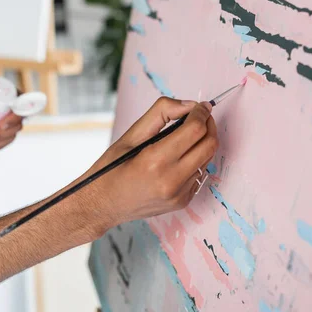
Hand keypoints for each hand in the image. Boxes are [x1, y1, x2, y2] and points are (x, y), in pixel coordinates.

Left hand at [0, 92, 22, 151]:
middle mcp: (9, 108)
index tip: (1, 125)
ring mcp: (7, 121)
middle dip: (1, 135)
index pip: (21, 103)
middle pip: (17, 124)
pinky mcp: (1, 132)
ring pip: (10, 135)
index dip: (16, 116)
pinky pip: (3, 142)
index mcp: (4, 95)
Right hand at [90, 97, 217, 226]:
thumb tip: (189, 105)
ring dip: (203, 142)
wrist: (103, 206)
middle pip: (209, 144)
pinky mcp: (183, 202)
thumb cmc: (111, 169)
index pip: (195, 130)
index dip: (201, 113)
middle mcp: (171, 180)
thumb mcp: (130, 135)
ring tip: (187, 135)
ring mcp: (179, 194)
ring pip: (207, 159)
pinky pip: (200, 174)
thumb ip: (160, 114)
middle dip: (208, 125)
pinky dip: (195, 160)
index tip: (199, 106)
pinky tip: (179, 157)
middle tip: (198, 116)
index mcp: (155, 161)